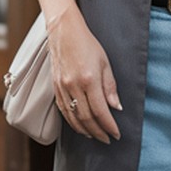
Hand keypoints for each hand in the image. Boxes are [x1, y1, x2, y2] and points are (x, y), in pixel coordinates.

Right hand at [48, 5, 121, 141]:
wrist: (64, 31)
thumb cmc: (87, 44)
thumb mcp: (105, 63)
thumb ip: (110, 87)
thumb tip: (116, 107)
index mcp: (89, 79)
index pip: (100, 111)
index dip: (109, 126)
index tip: (116, 134)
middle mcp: (74, 86)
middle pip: (86, 118)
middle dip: (98, 132)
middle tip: (107, 139)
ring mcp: (62, 87)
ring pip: (73, 117)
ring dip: (85, 130)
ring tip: (95, 136)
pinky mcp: (55, 87)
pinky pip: (63, 110)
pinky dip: (72, 122)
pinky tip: (79, 126)